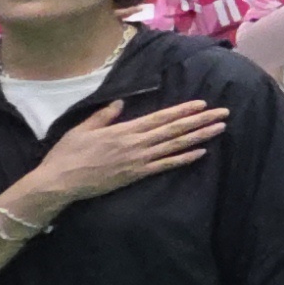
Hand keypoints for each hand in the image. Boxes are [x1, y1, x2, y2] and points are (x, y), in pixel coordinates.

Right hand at [18, 100, 228, 207]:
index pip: (160, 117)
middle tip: (223, 113)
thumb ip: (103, 116)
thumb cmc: (67, 154)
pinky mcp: (136, 176)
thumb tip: (120, 102)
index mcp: (124, 130)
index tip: (202, 104)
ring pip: (175, 146)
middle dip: (200, 120)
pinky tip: (201, 153)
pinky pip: (164, 166)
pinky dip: (184, 159)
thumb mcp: (82, 129)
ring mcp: (138, 160)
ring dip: (199, 137)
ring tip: (219, 129)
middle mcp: (135, 143)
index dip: (183, 110)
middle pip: (174, 129)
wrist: (60, 182)